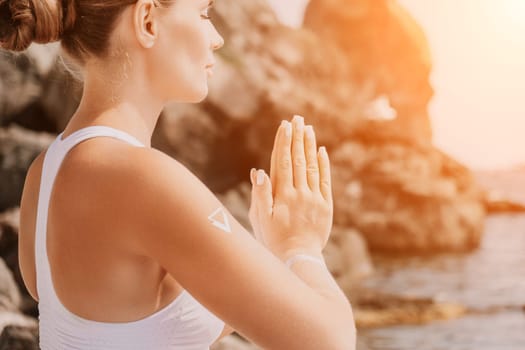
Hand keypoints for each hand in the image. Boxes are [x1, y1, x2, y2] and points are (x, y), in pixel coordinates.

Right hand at [248, 115, 332, 255]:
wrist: (299, 258)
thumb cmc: (274, 239)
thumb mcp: (260, 219)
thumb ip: (260, 194)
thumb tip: (259, 171)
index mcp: (281, 195)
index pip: (282, 162)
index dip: (283, 142)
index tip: (285, 126)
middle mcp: (299, 193)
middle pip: (297, 159)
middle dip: (297, 137)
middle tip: (297, 118)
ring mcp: (314, 198)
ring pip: (311, 166)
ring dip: (309, 145)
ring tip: (307, 128)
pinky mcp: (325, 205)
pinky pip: (325, 180)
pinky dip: (323, 164)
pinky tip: (321, 150)